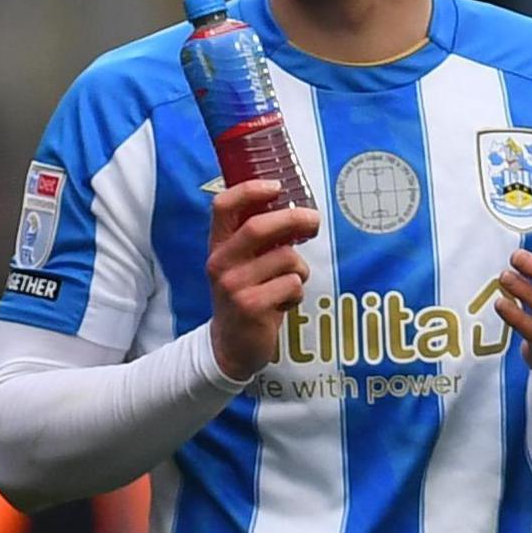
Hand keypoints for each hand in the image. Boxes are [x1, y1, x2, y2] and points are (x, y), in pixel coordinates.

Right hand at [203, 180, 319, 380]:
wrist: (229, 346)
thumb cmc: (244, 297)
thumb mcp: (239, 266)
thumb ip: (256, 241)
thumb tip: (295, 211)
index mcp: (217, 247)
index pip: (223, 206)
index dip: (249, 190)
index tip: (276, 186)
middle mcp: (220, 263)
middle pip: (259, 227)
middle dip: (294, 219)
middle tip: (314, 220)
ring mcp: (233, 286)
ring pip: (286, 259)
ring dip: (298, 270)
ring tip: (288, 284)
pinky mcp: (251, 307)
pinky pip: (292, 285)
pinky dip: (296, 294)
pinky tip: (283, 304)